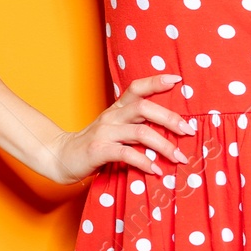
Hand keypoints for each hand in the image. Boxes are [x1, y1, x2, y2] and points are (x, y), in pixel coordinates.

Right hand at [46, 73, 197, 185]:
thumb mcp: (115, 129)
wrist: (61, 157)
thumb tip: (171, 131)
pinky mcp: (99, 149)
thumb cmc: (95, 144)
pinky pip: (127, 153)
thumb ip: (136, 126)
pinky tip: (156, 170)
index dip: (156, 81)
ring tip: (178, 157)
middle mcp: (112, 116)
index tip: (177, 80)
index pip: (137, 87)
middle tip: (189, 131)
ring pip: (140, 132)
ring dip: (164, 145)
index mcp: (117, 108)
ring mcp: (104, 132)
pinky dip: (145, 162)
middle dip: (170, 119)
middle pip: (145, 107)